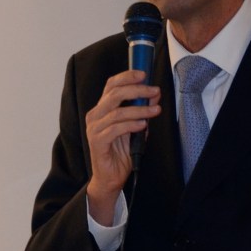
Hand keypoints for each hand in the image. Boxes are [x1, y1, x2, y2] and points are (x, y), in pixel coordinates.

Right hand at [84, 69, 159, 222]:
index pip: (111, 85)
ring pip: (117, 111)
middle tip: (154, 91)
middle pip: (114, 94)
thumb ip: (141, 112)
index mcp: (102, 109)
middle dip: (137, 90)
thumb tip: (154, 96)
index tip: (144, 73)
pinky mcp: (97, 142)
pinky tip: (143, 124)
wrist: (111, 177)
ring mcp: (94, 128)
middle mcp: (95, 115)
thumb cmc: (121, 152)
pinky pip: (116, 129)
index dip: (126, 76)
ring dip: (139, 109)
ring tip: (155, 110)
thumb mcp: (134, 127)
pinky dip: (131, 124)